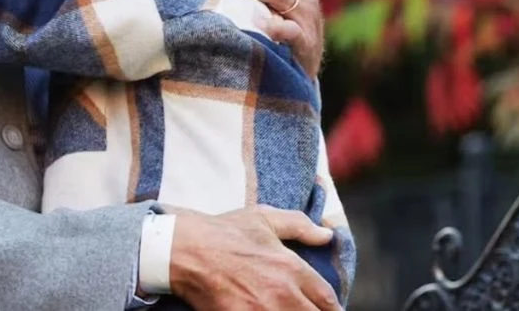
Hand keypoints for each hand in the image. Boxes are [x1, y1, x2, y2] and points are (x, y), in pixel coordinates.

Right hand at [169, 205, 340, 309]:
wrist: (187, 251)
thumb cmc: (224, 232)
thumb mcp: (263, 218)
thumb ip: (299, 225)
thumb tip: (327, 235)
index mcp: (291, 267)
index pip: (327, 299)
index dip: (332, 308)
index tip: (329, 309)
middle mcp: (283, 293)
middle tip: (308, 310)